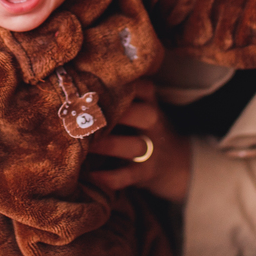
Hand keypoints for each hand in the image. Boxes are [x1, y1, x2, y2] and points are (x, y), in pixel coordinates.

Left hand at [87, 80, 191, 202]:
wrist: (176, 163)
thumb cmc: (145, 127)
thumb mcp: (142, 106)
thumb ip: (120, 93)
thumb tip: (79, 78)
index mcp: (150, 102)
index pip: (142, 87)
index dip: (120, 85)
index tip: (93, 83)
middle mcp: (154, 123)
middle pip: (143, 114)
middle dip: (115, 113)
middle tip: (83, 114)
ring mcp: (152, 149)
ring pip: (133, 145)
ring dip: (106, 145)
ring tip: (81, 142)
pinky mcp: (145, 173)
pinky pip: (127, 175)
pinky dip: (109, 177)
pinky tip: (91, 174)